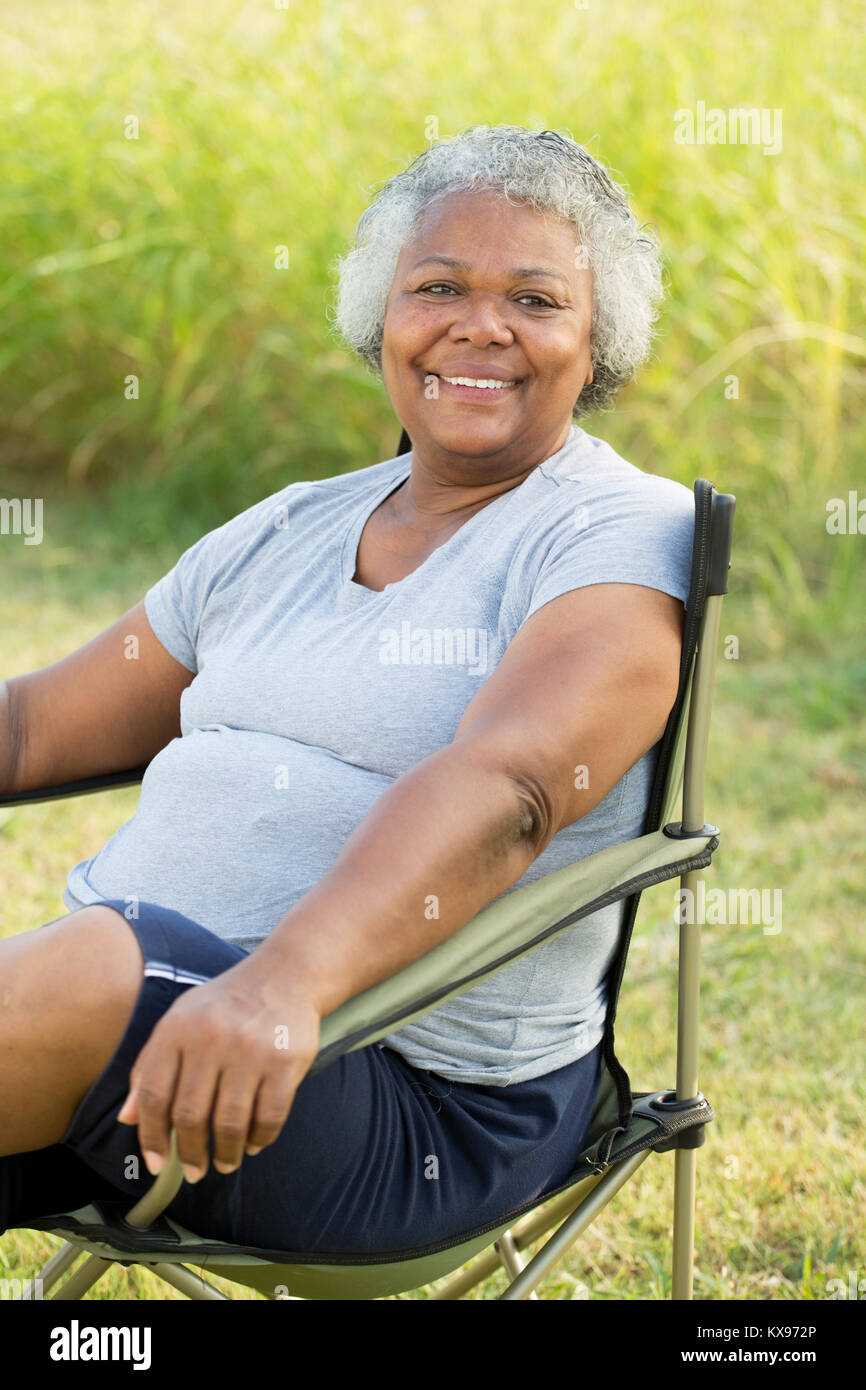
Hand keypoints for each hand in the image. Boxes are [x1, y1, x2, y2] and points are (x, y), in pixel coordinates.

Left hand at [116, 953, 320, 1183]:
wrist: (285, 975)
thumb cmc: (225, 1005)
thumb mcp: (180, 1022)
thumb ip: (150, 1067)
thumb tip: (126, 1120)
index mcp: (178, 1028)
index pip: (154, 1094)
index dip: (151, 1136)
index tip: (156, 1163)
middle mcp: (211, 1038)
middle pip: (190, 1115)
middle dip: (190, 1153)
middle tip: (195, 1171)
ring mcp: (251, 1050)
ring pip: (230, 1123)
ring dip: (226, 1154)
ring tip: (225, 1164)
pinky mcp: (286, 1061)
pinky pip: (270, 1116)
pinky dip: (260, 1138)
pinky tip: (253, 1144)